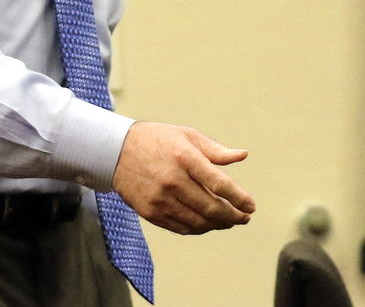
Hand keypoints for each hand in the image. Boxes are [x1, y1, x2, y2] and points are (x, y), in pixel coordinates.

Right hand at [112, 121, 255, 234]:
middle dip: (233, 216)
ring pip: (199, 221)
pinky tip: (206, 223)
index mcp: (184, 157)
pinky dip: (198, 228)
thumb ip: (215, 150)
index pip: (220, 184)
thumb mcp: (185, 136)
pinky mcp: (150, 211)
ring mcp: (160, 198)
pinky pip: (182, 227)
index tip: (250, 206)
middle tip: (243, 217)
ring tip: (227, 221)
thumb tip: (242, 155)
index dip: (240, 199)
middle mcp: (172, 180)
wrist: (114, 150)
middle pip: (212, 208)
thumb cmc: (154, 140)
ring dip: (218, 224)